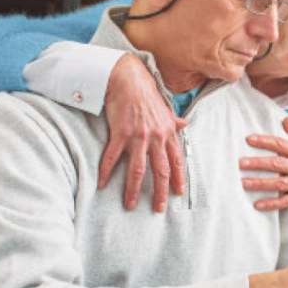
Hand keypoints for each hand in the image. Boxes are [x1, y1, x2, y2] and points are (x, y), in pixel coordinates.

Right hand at [99, 53, 186, 212]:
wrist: (128, 78)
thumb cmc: (146, 93)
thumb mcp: (165, 107)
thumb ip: (174, 121)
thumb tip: (185, 124)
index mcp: (168, 133)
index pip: (176, 161)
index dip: (178, 178)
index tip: (177, 193)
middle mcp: (156, 137)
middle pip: (160, 170)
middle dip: (160, 192)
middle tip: (158, 208)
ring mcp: (138, 136)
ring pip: (138, 170)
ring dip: (133, 190)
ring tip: (130, 205)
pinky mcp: (120, 133)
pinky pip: (113, 157)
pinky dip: (106, 172)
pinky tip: (102, 184)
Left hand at [240, 116, 287, 219]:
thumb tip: (285, 119)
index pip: (281, 144)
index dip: (265, 141)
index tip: (248, 139)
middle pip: (277, 164)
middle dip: (258, 163)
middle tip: (240, 163)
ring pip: (280, 183)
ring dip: (261, 183)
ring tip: (243, 183)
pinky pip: (286, 202)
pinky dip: (271, 203)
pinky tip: (257, 204)